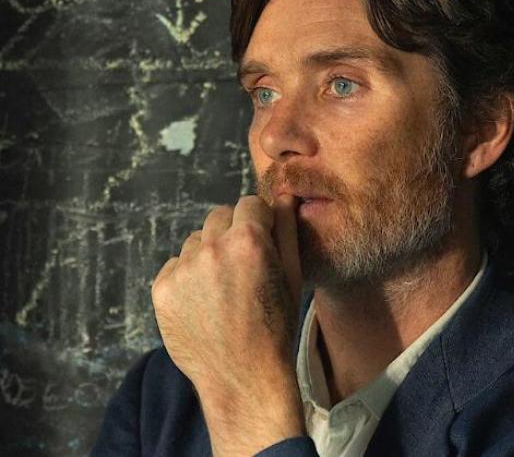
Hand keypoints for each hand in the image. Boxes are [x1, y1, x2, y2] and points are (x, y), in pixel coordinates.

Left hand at [151, 194, 304, 455]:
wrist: (243, 376)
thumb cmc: (275, 326)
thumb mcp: (292, 276)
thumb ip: (287, 230)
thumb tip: (284, 196)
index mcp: (249, 240)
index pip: (250, 204)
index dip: (259, 221)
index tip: (262, 241)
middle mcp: (212, 247)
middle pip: (219, 216)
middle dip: (231, 232)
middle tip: (241, 266)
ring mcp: (183, 268)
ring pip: (195, 241)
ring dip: (208, 254)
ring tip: (222, 289)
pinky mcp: (161, 288)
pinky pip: (175, 265)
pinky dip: (187, 277)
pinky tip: (203, 302)